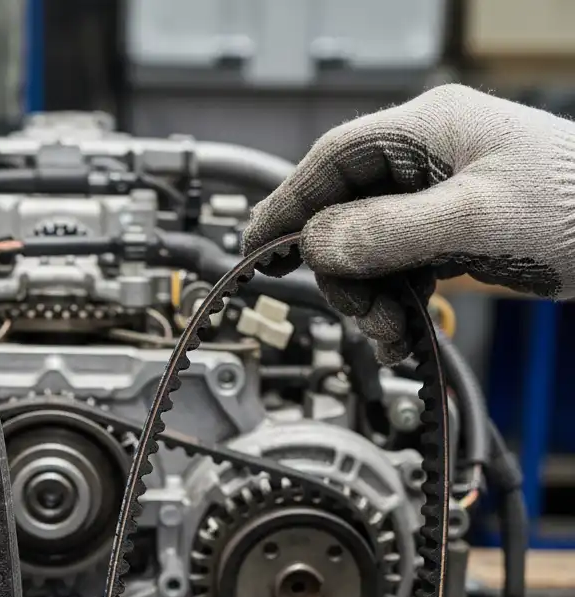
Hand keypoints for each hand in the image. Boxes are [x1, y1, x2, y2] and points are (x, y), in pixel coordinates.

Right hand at [242, 84, 574, 361]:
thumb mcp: (476, 218)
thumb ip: (388, 232)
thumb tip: (317, 245)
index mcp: (428, 131)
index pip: (330, 160)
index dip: (286, 204)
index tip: (253, 246)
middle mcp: (424, 160)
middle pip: (342, 216)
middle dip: (343, 274)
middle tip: (363, 313)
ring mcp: (434, 197)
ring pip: (363, 249)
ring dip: (368, 298)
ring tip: (393, 332)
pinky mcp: (446, 232)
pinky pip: (393, 268)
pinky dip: (391, 303)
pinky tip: (404, 330)